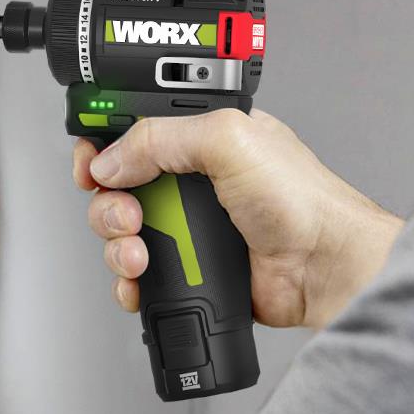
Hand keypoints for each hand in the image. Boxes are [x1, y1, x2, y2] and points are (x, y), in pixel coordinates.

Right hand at [73, 109, 402, 329]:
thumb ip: (161, 138)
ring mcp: (187, 224)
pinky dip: (127, 279)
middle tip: (129, 215)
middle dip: (108, 203)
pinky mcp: (188, 265)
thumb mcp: (228, 141)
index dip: (102, 148)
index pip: (132, 133)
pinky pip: (137, 273)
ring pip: (120, 232)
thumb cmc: (302, 201)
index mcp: (199, 138)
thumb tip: (110, 159)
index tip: (90, 166)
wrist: (324, 269)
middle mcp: (189, 179)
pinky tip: (139, 279)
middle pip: (116, 186)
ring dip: (116, 244)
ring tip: (139, 252)